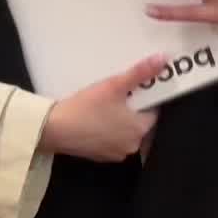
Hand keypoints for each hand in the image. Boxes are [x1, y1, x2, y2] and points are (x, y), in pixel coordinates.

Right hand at [40, 54, 166, 161]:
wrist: (54, 128)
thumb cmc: (86, 108)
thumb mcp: (115, 85)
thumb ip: (140, 73)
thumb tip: (163, 60)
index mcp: (141, 130)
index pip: (153, 111)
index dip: (145, 97)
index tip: (133, 88)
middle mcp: (132, 146)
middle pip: (139, 122)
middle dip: (131, 109)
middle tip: (116, 95)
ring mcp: (116, 154)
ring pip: (124, 132)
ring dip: (119, 120)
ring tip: (103, 106)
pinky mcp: (100, 157)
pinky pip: (110, 141)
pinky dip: (106, 131)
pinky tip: (94, 119)